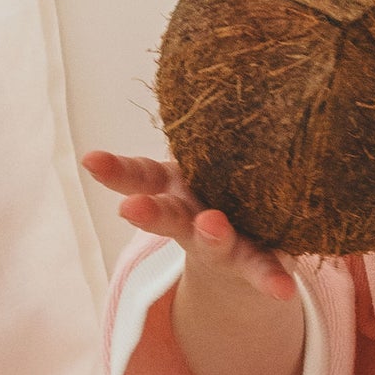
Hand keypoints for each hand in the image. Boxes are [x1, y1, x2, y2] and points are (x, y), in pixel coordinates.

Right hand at [80, 149, 297, 300]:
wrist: (238, 267)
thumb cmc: (215, 198)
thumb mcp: (196, 173)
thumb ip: (195, 145)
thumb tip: (196, 84)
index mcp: (175, 188)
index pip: (140, 176)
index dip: (115, 170)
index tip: (91, 160)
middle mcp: (191, 218)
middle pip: (167, 215)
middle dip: (150, 212)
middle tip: (131, 208)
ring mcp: (222, 244)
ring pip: (212, 242)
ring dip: (211, 236)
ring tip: (211, 227)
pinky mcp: (254, 263)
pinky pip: (263, 270)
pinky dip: (270, 280)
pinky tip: (283, 290)